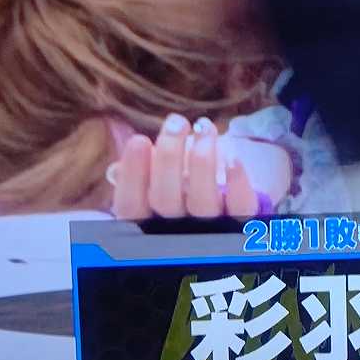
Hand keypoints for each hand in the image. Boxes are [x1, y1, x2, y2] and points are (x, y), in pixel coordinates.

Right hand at [109, 113, 261, 220]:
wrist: (229, 238)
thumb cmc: (183, 205)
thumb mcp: (157, 193)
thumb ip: (139, 177)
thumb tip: (117, 160)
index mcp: (148, 223)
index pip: (130, 205)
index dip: (131, 174)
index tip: (139, 139)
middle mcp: (176, 232)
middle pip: (164, 198)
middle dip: (169, 155)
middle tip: (176, 122)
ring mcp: (211, 231)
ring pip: (202, 201)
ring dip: (201, 159)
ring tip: (204, 127)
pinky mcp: (242, 225)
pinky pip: (241, 208)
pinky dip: (237, 182)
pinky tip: (233, 158)